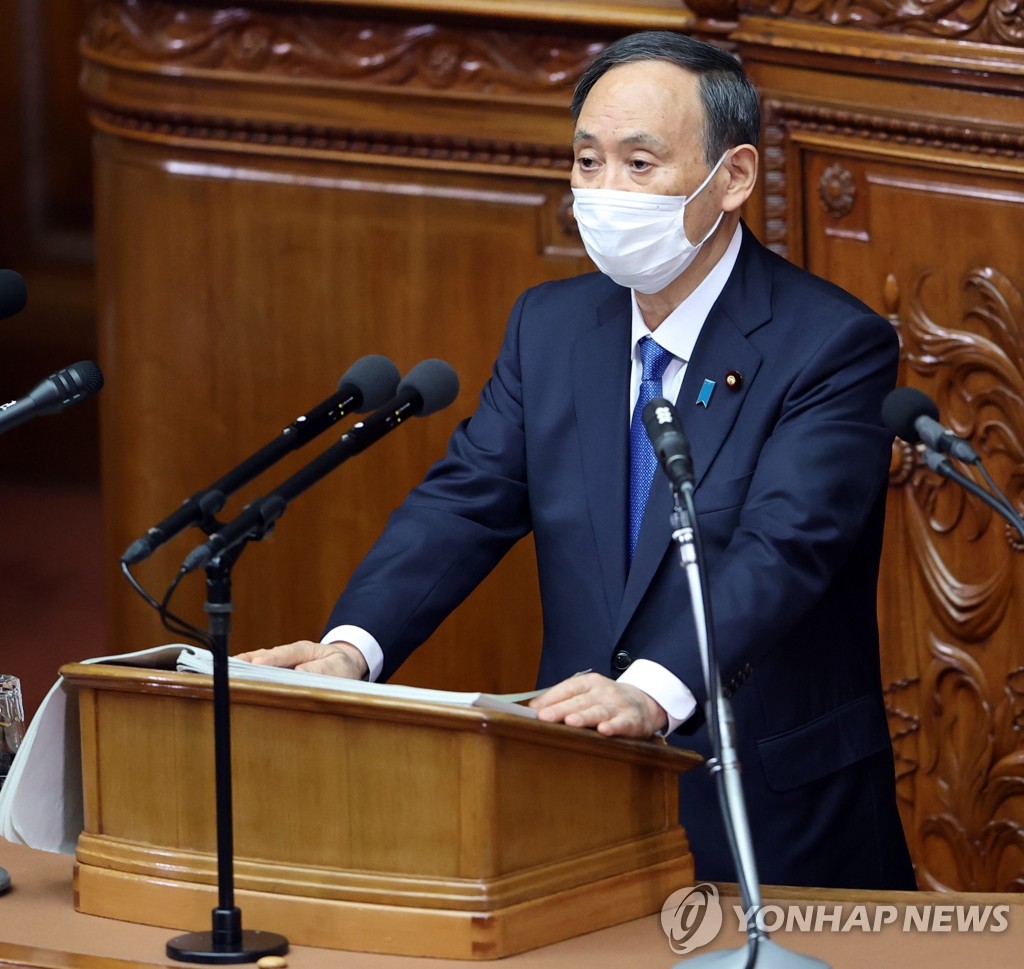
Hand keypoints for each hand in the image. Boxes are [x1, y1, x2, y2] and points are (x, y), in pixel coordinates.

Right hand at [234, 640, 367, 679]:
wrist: (343, 663)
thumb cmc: (340, 666)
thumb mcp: (338, 667)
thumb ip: (321, 670)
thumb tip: (299, 673)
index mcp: (305, 650)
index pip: (286, 653)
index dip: (271, 659)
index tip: (257, 664)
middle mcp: (289, 653)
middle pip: (265, 656)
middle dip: (248, 662)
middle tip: (229, 669)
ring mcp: (280, 661)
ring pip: (258, 662)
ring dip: (242, 667)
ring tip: (222, 674)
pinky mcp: (276, 669)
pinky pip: (258, 670)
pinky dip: (245, 673)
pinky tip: (230, 679)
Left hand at [528, 672, 666, 738]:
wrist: (645, 703)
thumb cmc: (607, 700)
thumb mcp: (586, 693)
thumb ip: (561, 698)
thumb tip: (533, 708)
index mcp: (590, 683)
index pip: (568, 688)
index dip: (552, 698)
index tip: (535, 709)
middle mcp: (603, 691)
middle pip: (580, 701)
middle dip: (561, 709)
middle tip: (545, 717)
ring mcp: (618, 705)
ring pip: (599, 711)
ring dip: (584, 716)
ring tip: (570, 722)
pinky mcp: (632, 720)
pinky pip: (622, 723)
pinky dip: (614, 726)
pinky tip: (604, 730)